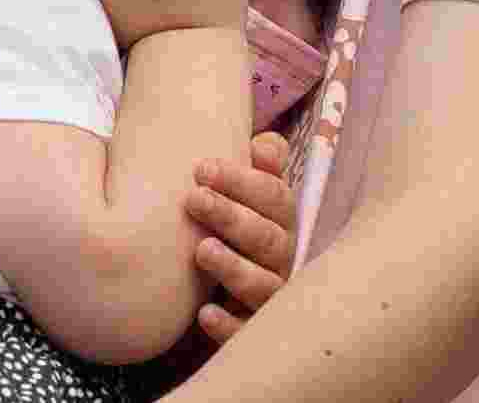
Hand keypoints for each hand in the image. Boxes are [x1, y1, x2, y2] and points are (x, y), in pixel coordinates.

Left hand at [185, 131, 296, 345]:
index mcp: (283, 218)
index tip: (201, 168)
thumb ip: (263, 161)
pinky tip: (205, 313)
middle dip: (231, 216)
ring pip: (263, 285)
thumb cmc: (241, 220)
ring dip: (233, 268)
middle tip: (194, 199)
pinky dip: (229, 324)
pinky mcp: (253, 328)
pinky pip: (247, 331)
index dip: (240, 180)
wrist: (236, 277)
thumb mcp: (253, 187)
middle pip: (267, 237)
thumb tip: (263, 147)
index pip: (273, 195)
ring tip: (202, 251)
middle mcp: (283, 256)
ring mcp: (272, 294)